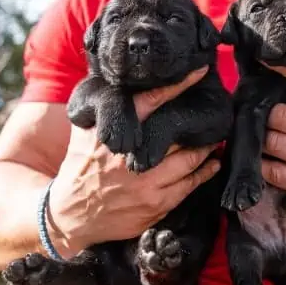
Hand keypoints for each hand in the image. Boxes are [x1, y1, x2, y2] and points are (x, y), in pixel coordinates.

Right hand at [47, 66, 220, 252]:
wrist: (70, 213)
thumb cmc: (80, 165)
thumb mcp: (85, 131)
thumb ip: (106, 109)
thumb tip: (121, 79)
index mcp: (117, 131)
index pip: (151, 100)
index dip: (178, 85)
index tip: (199, 71)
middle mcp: (133, 155)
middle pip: (178, 131)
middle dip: (198, 122)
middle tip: (214, 112)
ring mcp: (146, 181)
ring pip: (190, 158)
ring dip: (207, 147)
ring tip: (215, 138)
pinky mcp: (155, 204)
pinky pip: (190, 184)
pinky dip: (205, 172)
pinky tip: (212, 163)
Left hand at [260, 64, 285, 223]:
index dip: (285, 67)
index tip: (268, 60)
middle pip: (280, 114)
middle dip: (269, 115)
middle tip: (264, 115)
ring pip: (271, 141)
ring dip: (263, 139)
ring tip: (264, 137)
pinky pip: (272, 171)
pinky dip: (263, 164)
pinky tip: (266, 160)